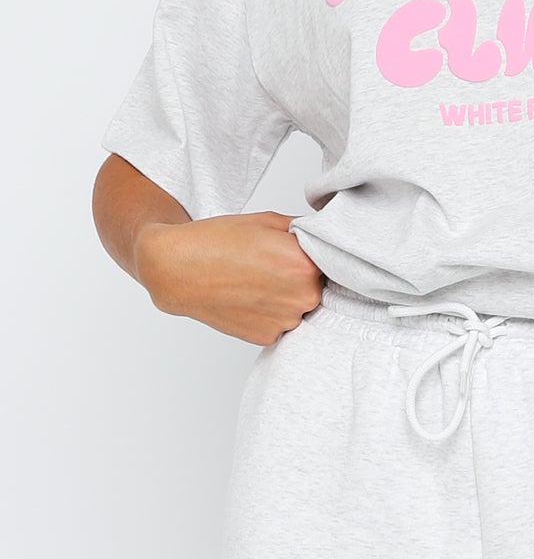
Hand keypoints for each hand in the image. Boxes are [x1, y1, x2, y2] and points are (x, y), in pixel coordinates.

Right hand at [134, 211, 325, 345]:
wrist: (176, 269)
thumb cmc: (217, 241)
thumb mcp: (268, 221)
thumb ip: (305, 230)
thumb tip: (327, 234)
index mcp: (305, 265)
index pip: (332, 260)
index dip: (316, 254)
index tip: (301, 250)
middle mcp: (301, 297)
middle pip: (320, 286)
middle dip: (305, 275)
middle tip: (274, 264)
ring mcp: (284, 321)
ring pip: (300, 306)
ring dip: (289, 296)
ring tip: (258, 280)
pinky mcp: (267, 337)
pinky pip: (282, 322)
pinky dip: (271, 311)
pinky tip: (249, 296)